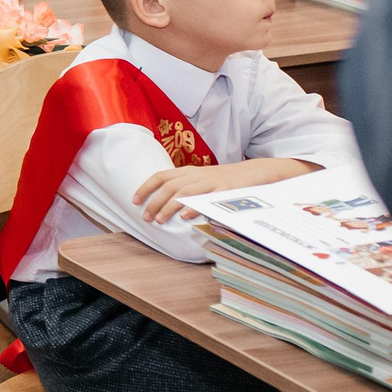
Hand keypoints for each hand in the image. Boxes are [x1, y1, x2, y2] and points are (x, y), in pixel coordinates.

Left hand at [133, 156, 317, 225]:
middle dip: (154, 201)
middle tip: (146, 217)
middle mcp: (198, 175)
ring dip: (168, 206)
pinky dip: (194, 207)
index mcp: (190, 171)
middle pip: (169, 186)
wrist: (257, 172)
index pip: (161, 176)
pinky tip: (184, 216)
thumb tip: (163, 203)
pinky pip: (208, 199)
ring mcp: (212, 182)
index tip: (134, 200)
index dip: (146, 186)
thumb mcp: (203, 179)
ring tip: (159, 219)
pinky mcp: (226, 191)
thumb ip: (185, 186)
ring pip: (184, 192)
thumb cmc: (226, 180)